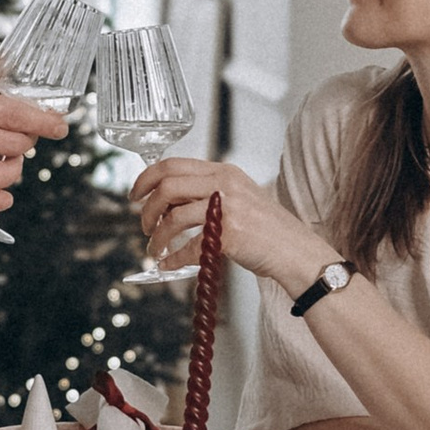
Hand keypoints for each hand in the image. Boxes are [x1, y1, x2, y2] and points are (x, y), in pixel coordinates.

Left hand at [127, 155, 332, 293]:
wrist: (295, 250)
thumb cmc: (266, 228)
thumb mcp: (239, 196)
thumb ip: (208, 191)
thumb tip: (166, 200)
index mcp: (224, 172)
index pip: (173, 164)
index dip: (147, 178)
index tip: (135, 194)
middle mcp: (225, 185)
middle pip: (167, 186)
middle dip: (147, 208)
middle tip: (144, 225)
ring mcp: (228, 209)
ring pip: (174, 217)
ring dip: (158, 237)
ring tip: (155, 248)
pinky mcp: (229, 235)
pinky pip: (189, 247)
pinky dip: (173, 258)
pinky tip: (169, 264)